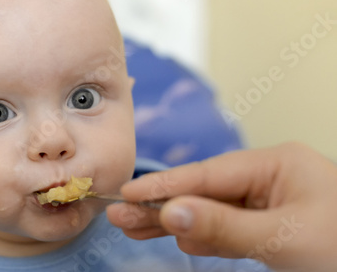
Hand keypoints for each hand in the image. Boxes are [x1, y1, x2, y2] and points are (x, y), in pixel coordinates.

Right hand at [107, 142, 336, 271]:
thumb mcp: (283, 237)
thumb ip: (223, 226)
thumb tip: (170, 211)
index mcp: (277, 164)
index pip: (208, 173)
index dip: (165, 185)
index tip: (129, 193)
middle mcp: (269, 178)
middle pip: (204, 191)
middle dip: (162, 205)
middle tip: (120, 215)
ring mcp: (269, 202)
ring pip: (212, 211)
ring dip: (176, 222)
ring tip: (134, 228)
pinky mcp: (270, 225)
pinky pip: (229, 228)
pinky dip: (204, 236)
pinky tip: (180, 238)